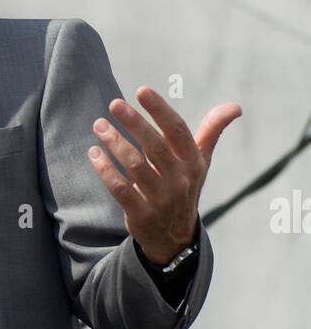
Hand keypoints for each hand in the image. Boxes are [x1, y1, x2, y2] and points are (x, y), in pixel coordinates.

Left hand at [87, 87, 241, 265]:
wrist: (174, 238)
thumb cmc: (184, 188)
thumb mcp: (200, 163)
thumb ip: (212, 132)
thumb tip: (235, 107)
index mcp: (193, 163)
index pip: (178, 131)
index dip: (160, 110)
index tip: (141, 91)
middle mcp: (179, 180)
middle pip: (154, 146)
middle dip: (134, 123)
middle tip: (115, 103)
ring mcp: (159, 199)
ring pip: (135, 166)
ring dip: (115, 143)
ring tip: (99, 125)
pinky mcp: (140, 214)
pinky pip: (120, 189)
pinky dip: (105, 170)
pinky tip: (94, 153)